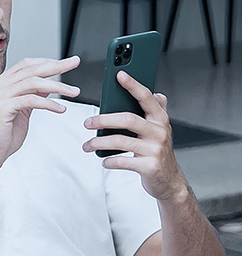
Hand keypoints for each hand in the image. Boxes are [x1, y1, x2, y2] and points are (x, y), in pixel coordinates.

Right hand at [0, 56, 81, 170]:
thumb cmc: (3, 136)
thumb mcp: (23, 111)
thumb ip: (33, 95)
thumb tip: (48, 84)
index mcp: (1, 84)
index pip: (27, 65)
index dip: (48, 62)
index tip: (66, 62)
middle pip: (32, 69)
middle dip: (57, 66)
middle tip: (74, 63)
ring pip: (34, 82)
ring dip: (58, 85)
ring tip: (73, 91)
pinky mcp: (3, 107)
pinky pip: (31, 100)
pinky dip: (49, 103)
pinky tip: (60, 109)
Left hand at [82, 70, 186, 201]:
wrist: (169, 180)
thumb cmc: (157, 153)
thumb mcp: (159, 131)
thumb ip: (156, 113)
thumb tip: (157, 93)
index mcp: (160, 119)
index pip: (146, 97)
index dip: (133, 85)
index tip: (119, 74)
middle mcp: (160, 131)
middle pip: (128, 119)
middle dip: (104, 120)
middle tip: (87, 123)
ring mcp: (155, 150)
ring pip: (120, 141)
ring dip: (98, 143)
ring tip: (87, 146)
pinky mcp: (149, 167)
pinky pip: (122, 161)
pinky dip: (109, 161)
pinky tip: (103, 160)